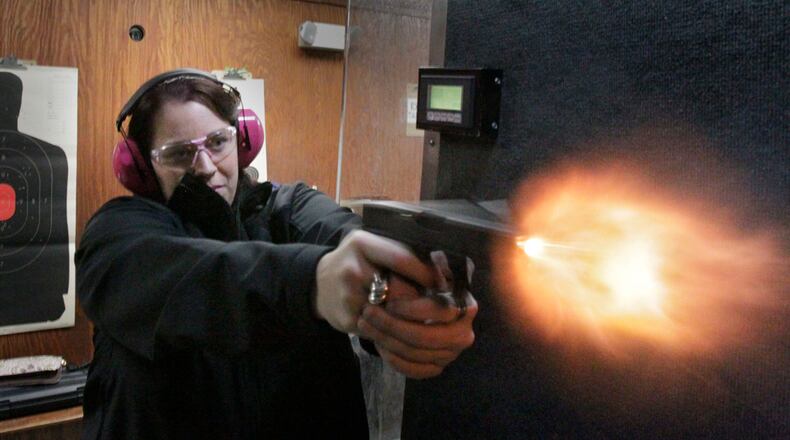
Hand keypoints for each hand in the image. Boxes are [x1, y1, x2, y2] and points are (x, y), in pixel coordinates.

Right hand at [314, 230, 433, 333]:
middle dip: (421, 300)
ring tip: (426, 320)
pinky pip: (380, 330)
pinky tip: (405, 330)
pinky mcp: (346, 320)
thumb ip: (398, 250)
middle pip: (399, 290)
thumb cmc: (356, 260)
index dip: (426, 272)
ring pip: (392, 314)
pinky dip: (395, 332)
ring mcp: (347, 297)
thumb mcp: (371, 245)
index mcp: (362, 244)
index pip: (401, 258)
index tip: (444, 283)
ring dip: (411, 319)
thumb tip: (440, 264)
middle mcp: (352, 269)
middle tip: (441, 306)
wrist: (317, 283)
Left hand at [357, 273, 477, 378]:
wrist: (418, 303)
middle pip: (427, 338)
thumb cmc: (417, 283)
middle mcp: (464, 332)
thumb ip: (410, 278)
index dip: (413, 310)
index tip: (390, 304)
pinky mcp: (437, 366)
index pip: (442, 311)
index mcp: (465, 306)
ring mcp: (452, 353)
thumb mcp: (416, 273)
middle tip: (367, 313)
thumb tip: (394, 287)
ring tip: (365, 325)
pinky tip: (379, 344)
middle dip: (392, 327)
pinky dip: (394, 360)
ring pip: (417, 354)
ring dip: (386, 341)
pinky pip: (415, 371)